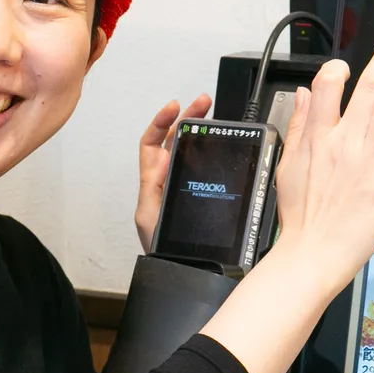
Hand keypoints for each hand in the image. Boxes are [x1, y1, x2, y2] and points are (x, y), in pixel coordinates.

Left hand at [135, 93, 212, 251]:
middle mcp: (169, 181)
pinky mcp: (203, 194)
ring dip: (200, 131)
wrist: (186, 270)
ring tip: (213, 116)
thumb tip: (162, 159)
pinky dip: (213, 154)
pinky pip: (206, 169)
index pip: (152, 144)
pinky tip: (224, 145)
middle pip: (175, 141)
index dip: (160, 122)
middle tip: (204, 102)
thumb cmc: (162, 249)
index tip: (174, 107)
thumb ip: (152, 189)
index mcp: (154, 182)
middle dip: (187, 118)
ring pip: (191, 152)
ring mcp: (186, 186)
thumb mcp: (149, 217)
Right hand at [271, 21, 373, 293]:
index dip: (337, 68)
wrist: (311, 255)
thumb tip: (303, 94)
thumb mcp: (287, 166)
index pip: (326, 87)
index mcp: (318, 138)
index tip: (348, 61)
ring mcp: (370, 161)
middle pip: (367, 86)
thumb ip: (298, 126)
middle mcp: (345, 143)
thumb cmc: (301, 218)